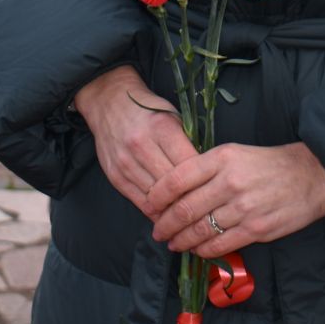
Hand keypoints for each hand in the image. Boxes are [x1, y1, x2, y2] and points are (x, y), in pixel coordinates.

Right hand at [73, 66, 197, 219]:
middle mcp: (141, 146)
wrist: (110, 103)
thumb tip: (205, 175)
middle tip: (206, 212)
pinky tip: (168, 216)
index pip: (188, 165)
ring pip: (156, 198)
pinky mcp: (115, 175)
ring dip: (173, 211)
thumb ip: (187, 144)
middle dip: (190, 200)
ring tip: (189, 220)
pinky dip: (156, 212)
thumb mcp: (174, 117)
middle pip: (172, 185)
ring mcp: (126, 162)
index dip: (203, 182)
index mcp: (162, 128)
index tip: (214, 192)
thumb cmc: (149, 111)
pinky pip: (139, 202)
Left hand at [147, 142, 324, 257]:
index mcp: (222, 158)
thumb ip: (207, 169)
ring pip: (199, 230)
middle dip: (164, 224)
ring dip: (181, 240)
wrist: (314, 174)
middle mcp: (230, 182)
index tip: (149, 205)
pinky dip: (204, 250)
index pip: (177, 179)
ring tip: (174, 243)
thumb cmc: (271, 163)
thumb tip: (176, 191)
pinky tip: (198, 250)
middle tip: (157, 230)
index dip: (157, 196)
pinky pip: (220, 245)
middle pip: (184, 209)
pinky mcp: (257, 230)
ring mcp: (243, 208)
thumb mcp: (236, 153)